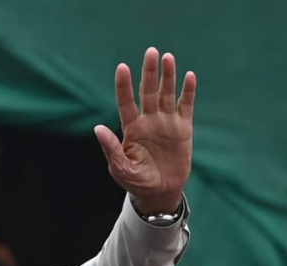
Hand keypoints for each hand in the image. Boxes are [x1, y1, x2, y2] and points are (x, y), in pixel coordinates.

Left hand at [95, 47, 195, 213]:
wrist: (160, 192)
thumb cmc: (136, 181)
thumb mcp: (121, 169)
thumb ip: (111, 149)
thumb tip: (97, 128)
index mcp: (131, 128)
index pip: (126, 102)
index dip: (124, 86)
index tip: (122, 67)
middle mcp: (148, 120)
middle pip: (148, 91)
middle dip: (149, 72)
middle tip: (151, 52)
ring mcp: (166, 122)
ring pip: (166, 94)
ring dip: (168, 76)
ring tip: (168, 57)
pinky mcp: (183, 128)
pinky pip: (186, 106)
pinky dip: (188, 92)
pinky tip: (189, 76)